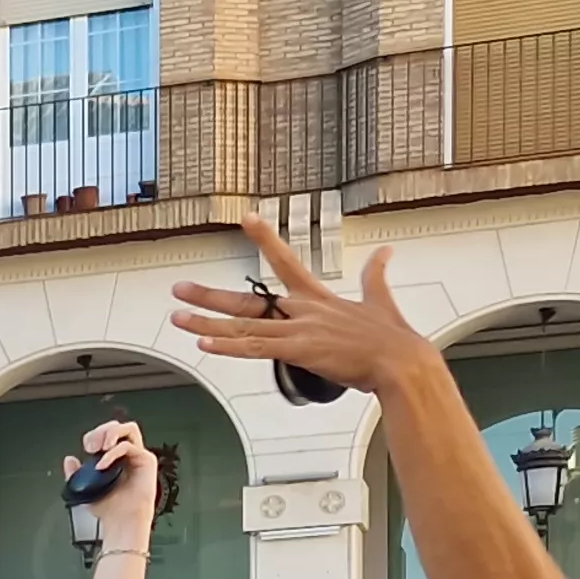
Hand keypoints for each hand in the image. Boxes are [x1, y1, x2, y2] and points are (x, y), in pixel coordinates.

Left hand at [65, 418, 158, 549]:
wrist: (121, 523)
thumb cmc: (109, 509)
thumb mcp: (84, 488)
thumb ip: (75, 474)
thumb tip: (69, 459)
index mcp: (114, 458)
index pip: (106, 433)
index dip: (94, 434)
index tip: (86, 447)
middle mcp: (127, 454)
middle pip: (118, 426)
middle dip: (101, 430)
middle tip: (91, 446)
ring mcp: (138, 456)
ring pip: (129, 428)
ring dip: (111, 432)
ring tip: (100, 448)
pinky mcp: (146, 461)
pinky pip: (129, 446)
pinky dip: (113, 453)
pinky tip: (102, 464)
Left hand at [172, 222, 435, 397]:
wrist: (403, 361)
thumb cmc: (392, 337)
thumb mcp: (380, 300)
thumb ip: (376, 275)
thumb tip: (386, 252)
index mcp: (318, 297)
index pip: (285, 260)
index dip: (265, 238)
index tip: (247, 217)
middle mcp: (303, 310)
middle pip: (247, 299)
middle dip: (209, 295)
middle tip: (179, 288)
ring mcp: (299, 331)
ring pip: (243, 326)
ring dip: (205, 324)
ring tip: (176, 318)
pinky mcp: (300, 352)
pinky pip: (256, 349)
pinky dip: (228, 347)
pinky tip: (204, 345)